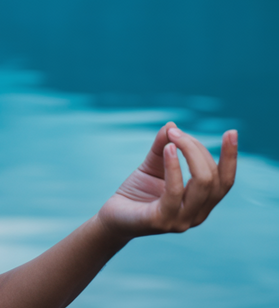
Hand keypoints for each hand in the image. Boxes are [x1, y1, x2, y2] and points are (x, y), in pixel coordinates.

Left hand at [96, 121, 236, 239]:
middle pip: (212, 178)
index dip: (230, 158)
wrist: (113, 215)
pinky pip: (175, 191)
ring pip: (202, 184)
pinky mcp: (161, 220)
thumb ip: (163, 147)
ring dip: (190, 153)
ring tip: (173, 136)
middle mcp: (196, 215)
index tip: (232, 132)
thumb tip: (172, 125)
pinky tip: (169, 149)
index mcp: (201, 203)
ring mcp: (181, 220)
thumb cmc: (137, 192)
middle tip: (176, 132)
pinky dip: (174, 167)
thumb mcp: (152, 165)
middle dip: (197, 149)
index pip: (225, 181)